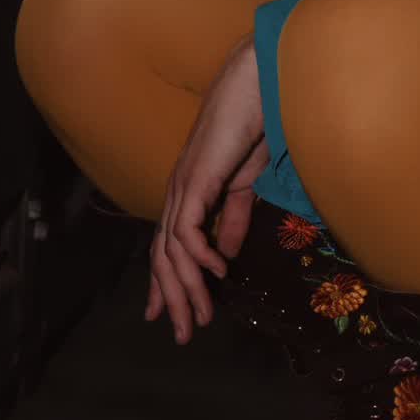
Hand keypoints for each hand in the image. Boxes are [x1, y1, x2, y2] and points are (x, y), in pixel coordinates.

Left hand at [145, 34, 269, 343]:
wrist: (256, 86)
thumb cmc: (252, 127)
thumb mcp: (244, 185)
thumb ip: (232, 218)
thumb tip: (223, 256)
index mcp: (187, 195)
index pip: (166, 248)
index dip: (165, 285)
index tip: (168, 317)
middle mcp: (176, 193)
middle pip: (162, 257)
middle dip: (172, 298)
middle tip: (183, 333)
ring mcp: (183, 186)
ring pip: (172, 250)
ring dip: (187, 287)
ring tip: (202, 314)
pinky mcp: (196, 178)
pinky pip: (188, 227)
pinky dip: (199, 254)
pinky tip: (217, 271)